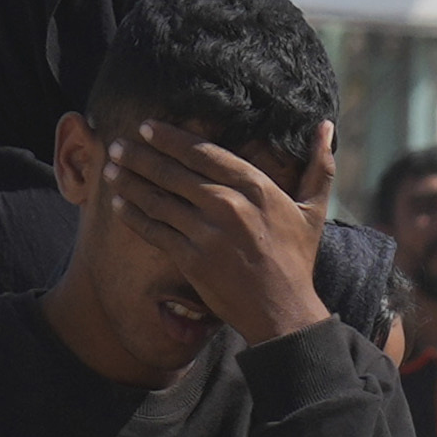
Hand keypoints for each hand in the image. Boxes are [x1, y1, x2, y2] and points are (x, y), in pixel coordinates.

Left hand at [107, 122, 330, 345]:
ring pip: (159, 198)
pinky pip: (155, 230)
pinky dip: (134, 215)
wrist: (283, 310)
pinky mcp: (191, 258)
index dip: (170, 138)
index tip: (148, 127)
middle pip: (174, 171)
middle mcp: (228, 204)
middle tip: (118, 144)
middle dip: (141, 155)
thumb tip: (326, 126)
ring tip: (111, 168)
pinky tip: (118, 203)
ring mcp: (207, 232)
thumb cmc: (296, 260)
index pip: (203, 153)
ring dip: (130, 181)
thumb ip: (318, 165)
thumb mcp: (313, 210)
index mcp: (255, 186)